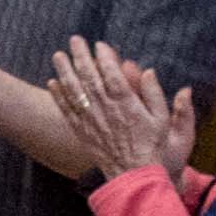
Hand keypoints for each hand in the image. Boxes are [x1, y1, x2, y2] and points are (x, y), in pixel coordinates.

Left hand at [51, 33, 198, 177]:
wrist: (134, 175)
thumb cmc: (153, 146)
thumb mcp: (163, 119)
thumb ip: (155, 93)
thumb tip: (149, 70)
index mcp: (127, 103)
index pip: (112, 74)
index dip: (104, 57)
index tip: (99, 44)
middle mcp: (106, 109)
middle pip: (90, 77)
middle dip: (81, 56)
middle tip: (74, 40)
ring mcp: (92, 120)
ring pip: (75, 91)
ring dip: (65, 71)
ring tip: (57, 55)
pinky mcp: (82, 132)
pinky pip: (67, 111)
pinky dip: (58, 96)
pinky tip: (52, 82)